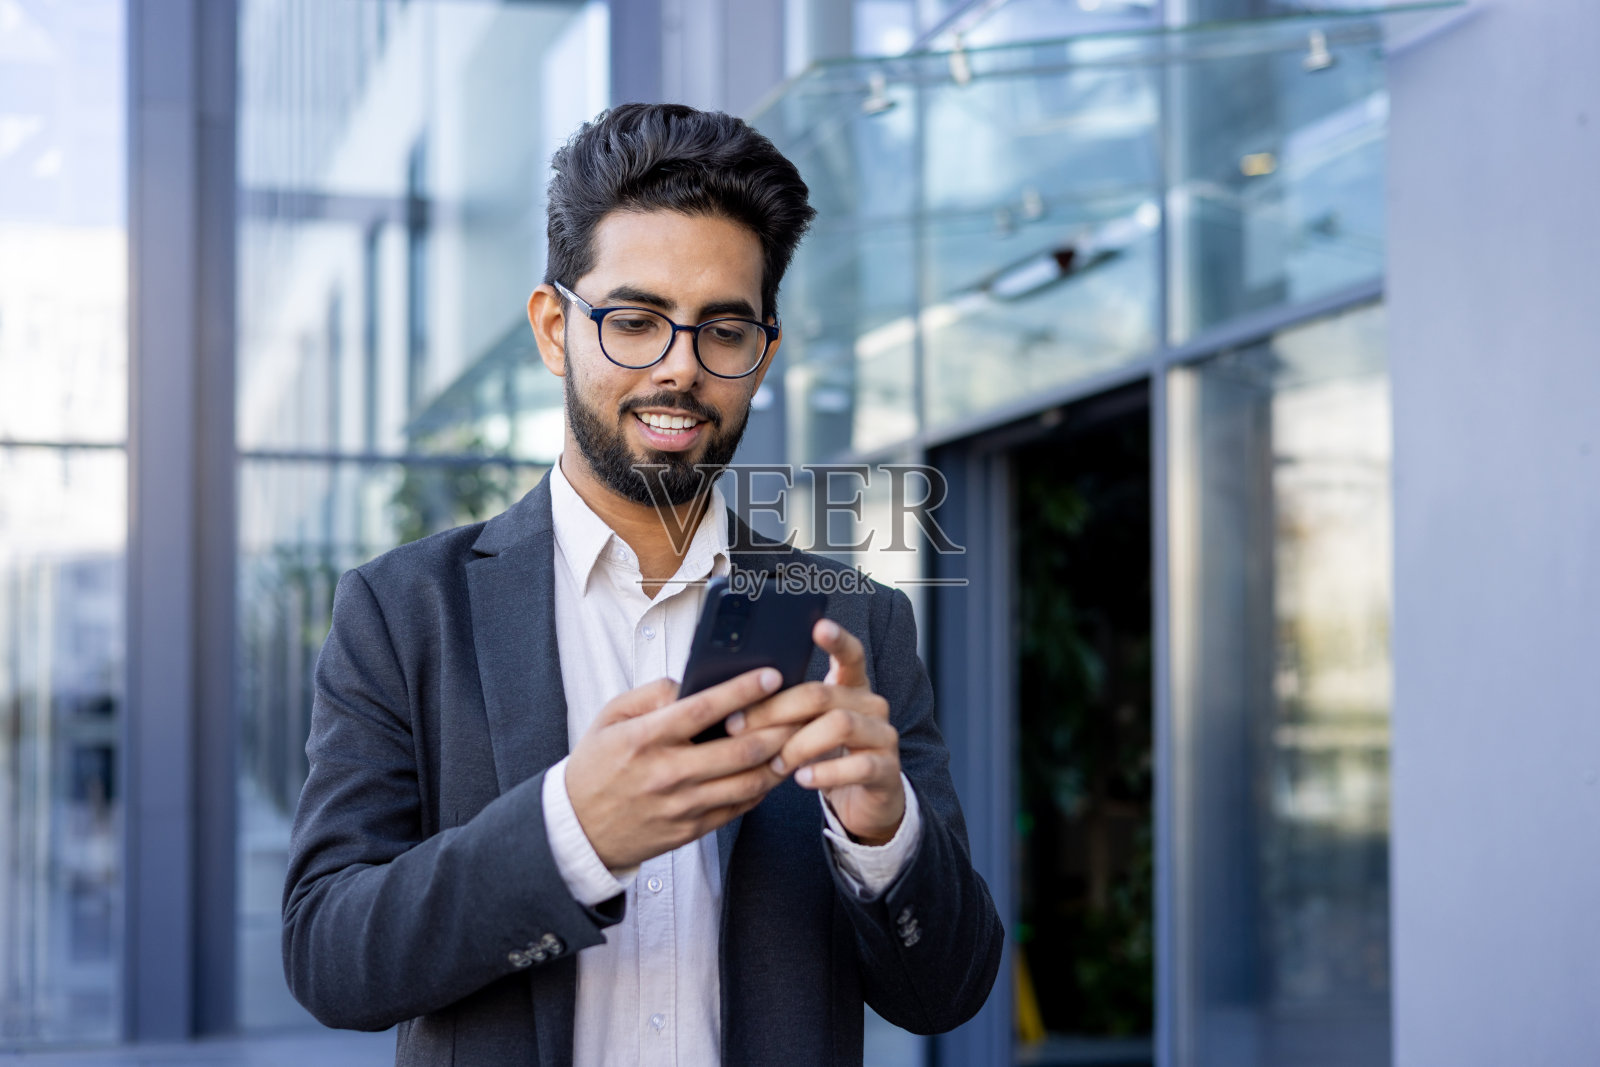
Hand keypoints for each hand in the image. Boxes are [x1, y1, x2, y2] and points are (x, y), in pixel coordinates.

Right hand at [565, 667, 795, 868]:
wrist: (578, 830)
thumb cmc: (596, 767)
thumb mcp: (610, 718)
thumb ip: (651, 694)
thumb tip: (692, 682)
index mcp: (645, 738)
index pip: (704, 709)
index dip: (743, 690)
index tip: (771, 675)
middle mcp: (668, 773)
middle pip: (740, 749)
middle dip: (778, 726)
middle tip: (802, 709)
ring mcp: (682, 805)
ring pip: (748, 781)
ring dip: (780, 759)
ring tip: (798, 738)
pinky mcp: (691, 828)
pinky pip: (739, 807)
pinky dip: (762, 786)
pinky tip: (773, 768)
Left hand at [728, 620, 904, 845]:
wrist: (862, 800)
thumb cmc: (825, 756)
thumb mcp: (805, 728)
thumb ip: (785, 708)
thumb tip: (734, 698)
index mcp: (852, 687)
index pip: (850, 654)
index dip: (837, 639)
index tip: (818, 626)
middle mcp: (872, 705)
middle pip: (823, 693)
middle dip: (775, 710)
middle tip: (739, 726)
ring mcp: (883, 736)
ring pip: (840, 724)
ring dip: (798, 744)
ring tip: (776, 763)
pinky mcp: (887, 769)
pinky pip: (856, 766)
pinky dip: (824, 773)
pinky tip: (802, 780)